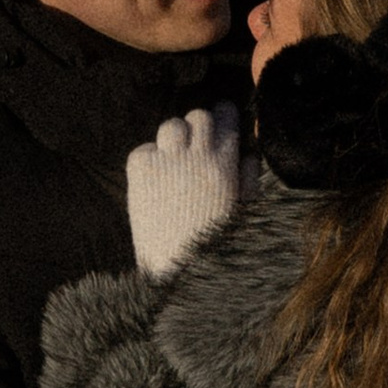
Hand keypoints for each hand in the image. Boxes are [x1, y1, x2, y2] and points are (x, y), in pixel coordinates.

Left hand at [126, 106, 241, 277]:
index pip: (226, 118)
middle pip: (198, 116)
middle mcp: (195, 157)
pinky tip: (155, 181)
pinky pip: (144, 150)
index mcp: (225, 165)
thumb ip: (248, 180)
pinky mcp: (139, 171)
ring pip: (171, 126)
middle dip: (200, 126)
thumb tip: (248, 154)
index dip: (224, 114)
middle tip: (197, 142)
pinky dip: (150, 159)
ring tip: (175, 159)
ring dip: (175, 138)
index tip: (223, 115)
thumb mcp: (243, 213)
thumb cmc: (215, 248)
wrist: (177, 273)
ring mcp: (165, 162)